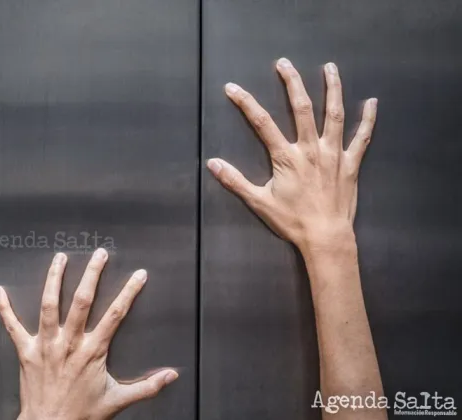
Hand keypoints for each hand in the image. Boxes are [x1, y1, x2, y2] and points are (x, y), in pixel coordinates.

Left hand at [0, 250, 177, 419]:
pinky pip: (12, 325)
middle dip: (92, 274)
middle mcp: (69, 343)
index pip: (115, 315)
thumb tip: (171, 375)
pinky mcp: (25, 351)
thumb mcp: (118, 400)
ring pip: (49, 304)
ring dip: (54, 279)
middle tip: (99, 254)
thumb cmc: (82, 414)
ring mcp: (45, 345)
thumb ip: (148, 387)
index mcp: (92, 351)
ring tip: (60, 258)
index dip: (129, 292)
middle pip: (81, 301)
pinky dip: (4, 307)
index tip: (138, 275)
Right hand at [207, 58, 376, 249]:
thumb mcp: (259, 202)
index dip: (246, 103)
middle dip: (291, 83)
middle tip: (284, 63)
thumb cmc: (292, 221)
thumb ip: (235, 181)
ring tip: (330, 67)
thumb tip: (213, 163)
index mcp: (287, 157)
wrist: (325, 237)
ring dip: (332, 89)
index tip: (233, 88)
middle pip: (301, 108)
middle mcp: (311, 149)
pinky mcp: (351, 164)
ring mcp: (333, 154)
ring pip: (334, 115)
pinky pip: (362, 138)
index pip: (262, 124)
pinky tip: (372, 102)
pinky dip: (368, 120)